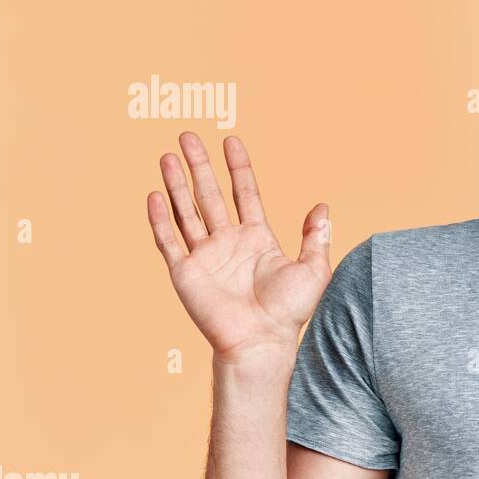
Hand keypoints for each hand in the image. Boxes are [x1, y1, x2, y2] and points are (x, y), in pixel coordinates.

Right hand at [146, 131, 331, 361]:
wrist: (261, 341)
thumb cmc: (289, 312)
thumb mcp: (313, 269)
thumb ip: (316, 237)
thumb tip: (323, 206)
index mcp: (256, 238)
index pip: (244, 193)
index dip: (238, 167)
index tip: (231, 141)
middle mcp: (228, 243)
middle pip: (210, 195)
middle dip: (200, 165)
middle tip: (188, 136)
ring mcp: (205, 256)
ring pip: (186, 211)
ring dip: (176, 184)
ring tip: (168, 155)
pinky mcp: (185, 272)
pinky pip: (169, 241)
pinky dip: (160, 218)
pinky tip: (155, 194)